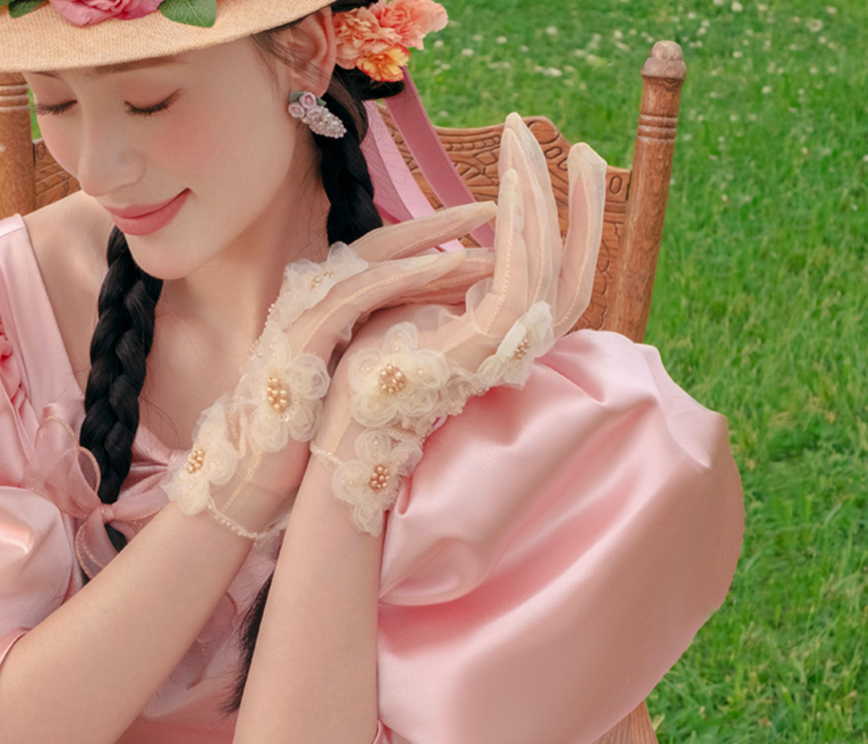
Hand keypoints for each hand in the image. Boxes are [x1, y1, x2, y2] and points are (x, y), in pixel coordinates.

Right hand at [164, 204, 498, 538]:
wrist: (241, 477)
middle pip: (378, 246)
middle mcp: (308, 302)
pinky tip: (438, 267)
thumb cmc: (292, 443)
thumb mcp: (339, 389)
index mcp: (320, 311)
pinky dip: (398, 275)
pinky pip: (354, 292)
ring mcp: (301, 316)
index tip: (477, 237)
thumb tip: (420, 353)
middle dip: (434, 227)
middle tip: (486, 210)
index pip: (378, 261)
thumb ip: (367, 359)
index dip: (426, 243)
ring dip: (427, 248)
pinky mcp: (301, 338)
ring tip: (479, 243)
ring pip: (370, 262)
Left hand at [309, 114, 608, 535]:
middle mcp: (519, 343)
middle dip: (584, 206)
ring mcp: (505, 346)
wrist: (344, 411)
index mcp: (509, 336)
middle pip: (574, 269)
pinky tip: (511, 188)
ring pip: (547, 264)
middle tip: (587, 148)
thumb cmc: (370, 360)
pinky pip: (516, 278)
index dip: (578, 224)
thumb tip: (476, 248)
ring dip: (540, 199)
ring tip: (530, 145)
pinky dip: (517, 230)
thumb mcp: (420, 303)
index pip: (560, 274)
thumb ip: (456, 279)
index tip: (578, 166)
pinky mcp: (485, 345)